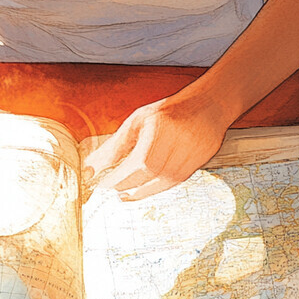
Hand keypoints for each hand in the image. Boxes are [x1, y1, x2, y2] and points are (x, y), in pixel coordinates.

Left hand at [82, 86, 233, 200]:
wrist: (207, 107)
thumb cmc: (167, 113)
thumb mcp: (137, 121)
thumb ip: (115, 145)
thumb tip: (91, 167)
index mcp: (159, 128)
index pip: (136, 163)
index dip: (118, 177)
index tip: (102, 183)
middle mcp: (176, 143)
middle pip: (147, 175)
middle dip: (125, 185)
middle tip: (110, 187)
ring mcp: (190, 156)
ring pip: (160, 184)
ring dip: (139, 191)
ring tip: (124, 192)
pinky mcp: (197, 166)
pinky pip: (171, 184)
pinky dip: (154, 188)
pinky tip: (143, 187)